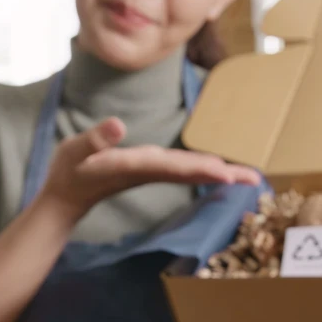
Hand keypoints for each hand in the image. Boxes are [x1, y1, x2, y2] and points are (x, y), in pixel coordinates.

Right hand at [37, 117, 261, 222]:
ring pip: (191, 171)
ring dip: (221, 173)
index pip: (170, 167)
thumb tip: (118, 125)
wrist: (67, 196)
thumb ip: (95, 140)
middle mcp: (148, 170)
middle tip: (255, 179)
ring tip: (250, 177)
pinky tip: (223, 169)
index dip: (198, 168)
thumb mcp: (76, 151)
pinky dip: (207, 168)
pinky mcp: (151, 169)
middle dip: (222, 174)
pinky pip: (185, 169)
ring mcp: (151, 171)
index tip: (226, 173)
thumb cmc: (70, 171)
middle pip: (190, 171)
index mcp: (132, 166)